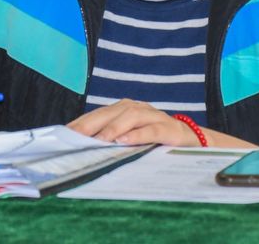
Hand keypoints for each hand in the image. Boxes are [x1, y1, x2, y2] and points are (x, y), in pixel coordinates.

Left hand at [67, 99, 203, 145]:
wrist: (194, 141)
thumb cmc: (156, 141)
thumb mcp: (132, 139)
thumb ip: (112, 140)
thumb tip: (83, 149)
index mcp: (125, 110)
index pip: (98, 114)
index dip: (82, 123)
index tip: (64, 134)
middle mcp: (138, 109)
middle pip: (111, 112)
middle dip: (91, 124)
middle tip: (76, 137)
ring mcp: (154, 116)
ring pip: (131, 116)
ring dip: (113, 128)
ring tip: (100, 140)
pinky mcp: (170, 129)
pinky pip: (152, 129)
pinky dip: (138, 134)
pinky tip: (125, 141)